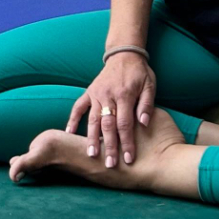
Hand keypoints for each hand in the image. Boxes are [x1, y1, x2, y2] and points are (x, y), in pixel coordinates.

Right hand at [65, 50, 156, 167]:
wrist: (124, 54)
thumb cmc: (140, 73)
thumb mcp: (150, 86)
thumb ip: (146, 105)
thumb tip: (144, 123)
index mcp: (124, 95)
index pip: (125, 124)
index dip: (127, 143)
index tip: (128, 159)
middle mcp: (108, 96)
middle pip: (108, 125)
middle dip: (109, 146)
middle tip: (109, 165)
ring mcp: (96, 94)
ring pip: (92, 119)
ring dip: (91, 138)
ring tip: (90, 155)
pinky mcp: (89, 92)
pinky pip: (78, 107)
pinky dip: (73, 119)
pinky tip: (69, 133)